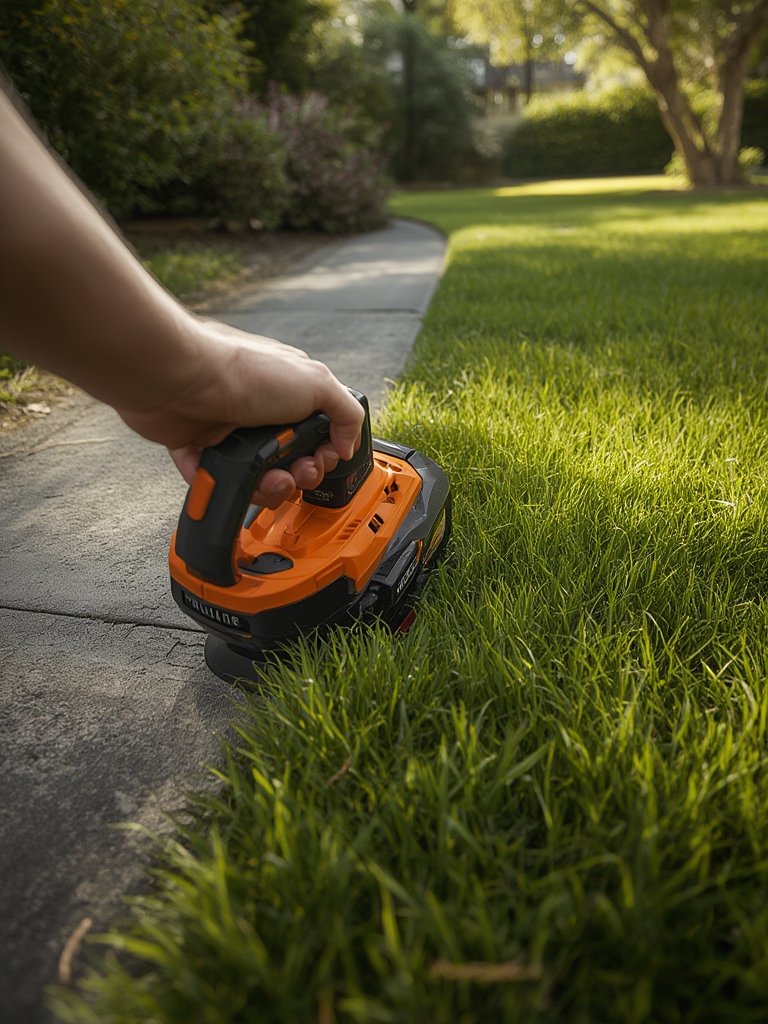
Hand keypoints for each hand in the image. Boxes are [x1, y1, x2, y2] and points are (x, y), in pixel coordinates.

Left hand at [115, 318, 363, 507]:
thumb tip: (347, 444)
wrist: (180, 378)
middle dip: (297, 476)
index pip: (318, 435)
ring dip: (266, 489)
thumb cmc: (240, 370)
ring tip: (264, 481)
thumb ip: (345, 411)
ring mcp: (230, 431)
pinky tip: (230, 479)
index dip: (323, 456)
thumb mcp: (316, 381)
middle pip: (290, 462)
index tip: (321, 460)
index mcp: (291, 394)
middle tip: (293, 472)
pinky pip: (216, 480)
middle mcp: (261, 413)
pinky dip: (222, 486)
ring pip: (256, 478)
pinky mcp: (198, 447)